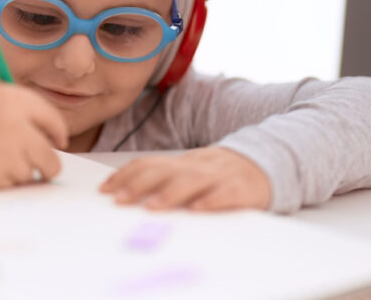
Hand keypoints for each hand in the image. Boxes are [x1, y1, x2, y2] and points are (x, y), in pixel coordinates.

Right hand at [0, 81, 67, 188]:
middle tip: (44, 165)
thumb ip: (31, 109)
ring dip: (21, 170)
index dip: (59, 134)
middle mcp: (14, 129)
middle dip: (50, 165)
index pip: (55, 122)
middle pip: (50, 159)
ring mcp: (3, 157)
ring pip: (30, 174)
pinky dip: (4, 180)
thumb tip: (59, 140)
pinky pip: (11, 186)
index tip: (58, 141)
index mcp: (16, 103)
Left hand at [99, 147, 271, 211]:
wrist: (265, 162)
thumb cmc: (218, 174)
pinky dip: (212, 201)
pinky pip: (226, 194)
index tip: (105, 189)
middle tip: (120, 200)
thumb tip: (123, 190)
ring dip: (170, 194)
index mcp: (181, 163)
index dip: (125, 175)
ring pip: (192, 182)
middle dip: (138, 185)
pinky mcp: (242, 189)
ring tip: (153, 207)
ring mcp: (219, 176)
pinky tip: (199, 209)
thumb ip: (162, 177)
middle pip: (163, 172)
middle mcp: (197, 167)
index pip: (147, 164)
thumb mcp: (188, 170)